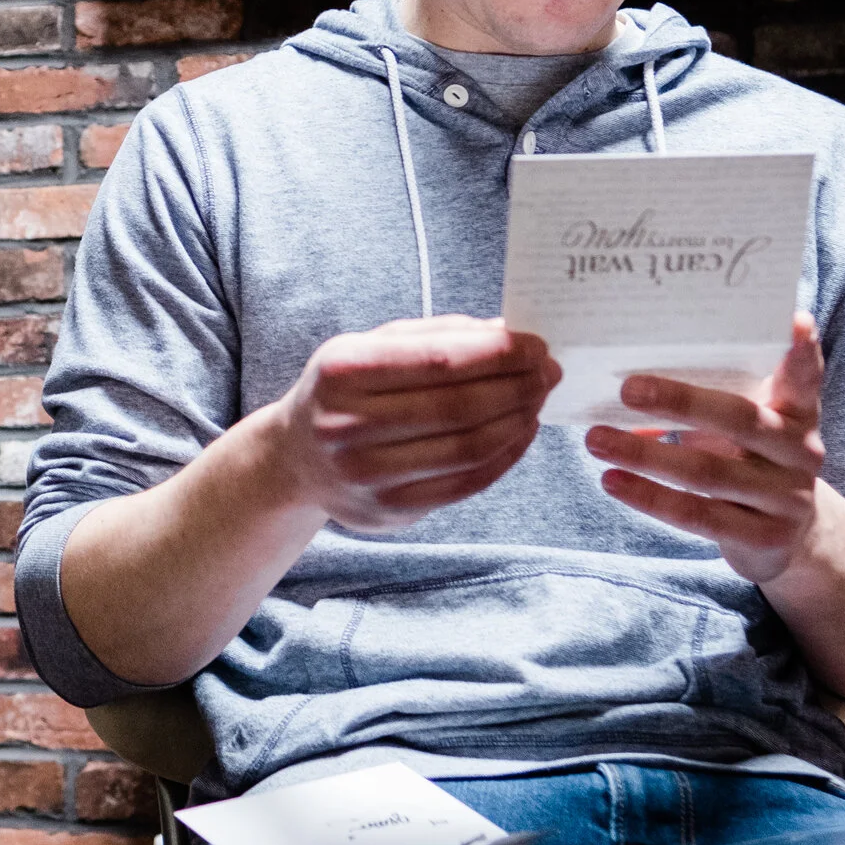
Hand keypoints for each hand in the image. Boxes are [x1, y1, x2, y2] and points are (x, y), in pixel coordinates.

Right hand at [268, 316, 559, 531]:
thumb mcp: (371, 346)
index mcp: (342, 372)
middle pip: (458, 407)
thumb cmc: (345, 391)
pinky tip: (520, 432)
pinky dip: (505, 457)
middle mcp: (346, 426)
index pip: (438, 361)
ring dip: (518, 421)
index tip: (535, 345)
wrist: (296, 458)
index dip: (497, 353)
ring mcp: (366, 475)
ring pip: (468, 449)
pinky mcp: (388, 510)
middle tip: (548, 372)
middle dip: (517, 386)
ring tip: (537, 400)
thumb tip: (508, 334)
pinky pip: (465, 484)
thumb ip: (435, 337)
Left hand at [585, 311, 832, 581]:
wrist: (788, 539)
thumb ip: (711, 401)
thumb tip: (627, 383)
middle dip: (681, 402)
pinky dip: (650, 497)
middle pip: (740, 420)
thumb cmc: (750, 462)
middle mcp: (801, 451)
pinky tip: (612, 481)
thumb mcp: (746, 428)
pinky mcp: (765, 537)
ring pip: (708, 473)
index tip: (793, 321)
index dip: (803, 351)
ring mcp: (787, 497)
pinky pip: (698, 516)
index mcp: (798, 414)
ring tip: (596, 439)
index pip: (806, 377)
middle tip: (626, 388)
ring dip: (646, 456)